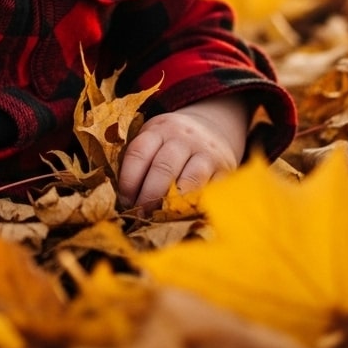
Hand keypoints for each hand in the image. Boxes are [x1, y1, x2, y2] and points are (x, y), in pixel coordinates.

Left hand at [117, 95, 248, 210]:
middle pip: (162, 168)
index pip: (139, 152)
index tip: (124, 200)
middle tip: (139, 215)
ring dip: (171, 205)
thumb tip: (121, 197)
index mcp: (159, 129)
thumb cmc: (172, 141)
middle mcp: (183, 138)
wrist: (213, 127)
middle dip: (148, 196)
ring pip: (188, 182)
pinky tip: (183, 217)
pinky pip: (210, 192)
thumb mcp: (154, 137)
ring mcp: (206, 153)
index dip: (128, 180)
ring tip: (159, 220)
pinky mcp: (225, 170)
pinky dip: (196, 207)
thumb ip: (140, 159)